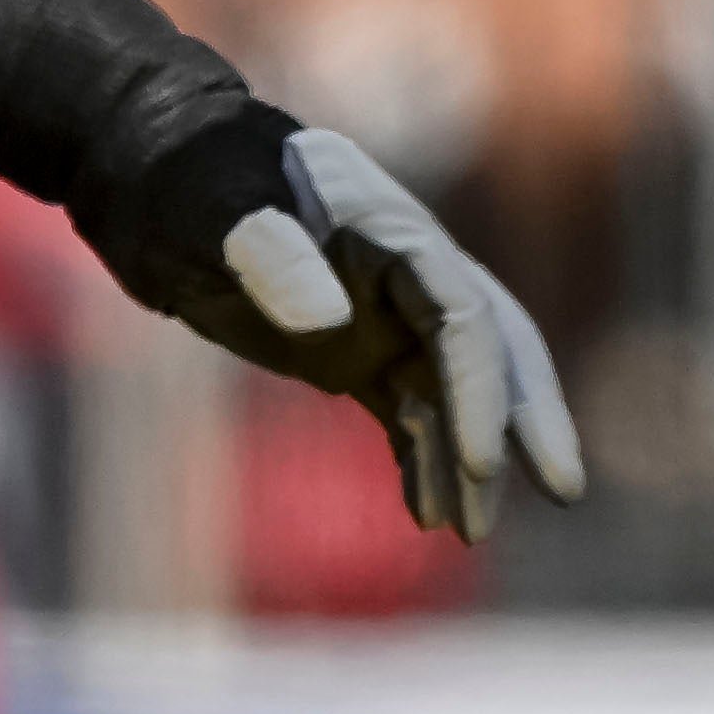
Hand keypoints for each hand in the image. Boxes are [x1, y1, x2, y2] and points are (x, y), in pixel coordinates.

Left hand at [108, 117, 588, 541]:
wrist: (149, 179)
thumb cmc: (186, 181)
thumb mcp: (216, 212)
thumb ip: (270, 254)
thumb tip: (331, 321)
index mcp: (390, 229)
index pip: (462, 314)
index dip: (482, 388)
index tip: (480, 462)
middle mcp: (406, 272)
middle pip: (492, 348)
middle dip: (528, 419)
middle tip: (564, 490)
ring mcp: (384, 313)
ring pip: (450, 392)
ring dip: (465, 460)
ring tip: (469, 534)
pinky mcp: (355, 350)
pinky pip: (407, 411)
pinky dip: (420, 460)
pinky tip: (426, 517)